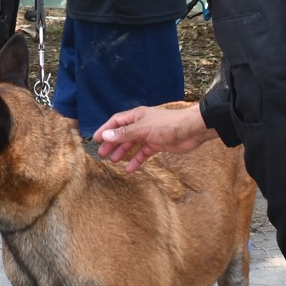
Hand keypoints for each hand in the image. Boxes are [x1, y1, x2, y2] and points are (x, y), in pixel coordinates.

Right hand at [94, 103, 214, 170]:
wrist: (191, 130)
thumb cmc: (167, 125)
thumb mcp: (143, 129)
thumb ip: (124, 134)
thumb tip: (105, 136)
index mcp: (136, 116)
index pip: (116, 122)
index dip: (105, 130)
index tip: (95, 139)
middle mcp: (141, 124)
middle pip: (123, 134)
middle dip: (112, 143)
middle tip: (102, 154)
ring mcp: (149, 135)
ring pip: (132, 144)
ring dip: (123, 152)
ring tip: (113, 161)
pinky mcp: (157, 144)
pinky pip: (144, 152)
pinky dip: (137, 160)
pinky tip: (130, 169)